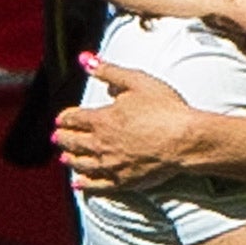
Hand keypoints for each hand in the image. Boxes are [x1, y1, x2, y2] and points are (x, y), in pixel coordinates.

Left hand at [53, 59, 189, 189]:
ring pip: (79, 163)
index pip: (72, 118)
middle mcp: (100, 144)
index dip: (65, 117)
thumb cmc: (167, 110)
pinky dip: (84, 183)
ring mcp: (110, 164)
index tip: (63, 118)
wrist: (187, 140)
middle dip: (63, 137)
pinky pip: (96, 185)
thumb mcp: (138, 82)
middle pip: (71, 142)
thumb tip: (85, 59)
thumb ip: (109, 71)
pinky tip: (78, 182)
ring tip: (65, 157)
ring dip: (70, 158)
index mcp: (101, 119)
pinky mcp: (123, 180)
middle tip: (58, 137)